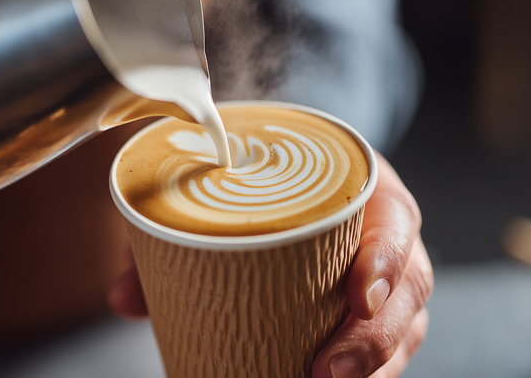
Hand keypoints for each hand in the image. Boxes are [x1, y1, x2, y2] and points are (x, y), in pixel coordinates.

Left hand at [109, 153, 433, 377]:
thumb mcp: (233, 188)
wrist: (296, 173)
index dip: (386, 258)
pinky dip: (367, 371)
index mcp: (361, 188)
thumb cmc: (269, 181)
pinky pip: (388, 345)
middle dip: (375, 337)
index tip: (358, 296)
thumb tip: (122, 298)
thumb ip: (175, 235)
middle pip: (408, 289)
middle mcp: (384, 236)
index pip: (395, 219)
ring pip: (404, 328)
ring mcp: (387, 279)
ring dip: (373, 366)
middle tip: (325, 371)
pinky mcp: (375, 311)